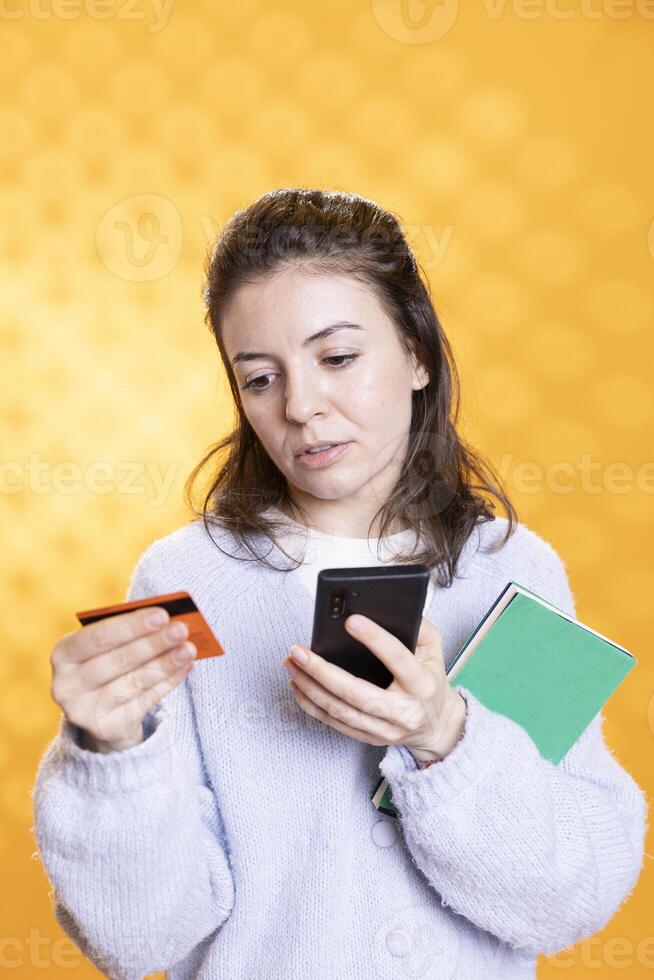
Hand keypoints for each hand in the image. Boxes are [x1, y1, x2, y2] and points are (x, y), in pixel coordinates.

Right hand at [49, 607, 197, 752]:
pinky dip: (168, 681)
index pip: (98, 637)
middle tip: (181, 629)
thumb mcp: (108, 645)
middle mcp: (67, 684)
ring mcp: (84, 710)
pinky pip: (144, 701)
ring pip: (133, 683)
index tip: (163, 615)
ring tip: (189, 649)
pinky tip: (185, 667)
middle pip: (117, 661)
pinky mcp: (106, 728)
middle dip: (153, 643)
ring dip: (165, 663)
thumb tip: (169, 620)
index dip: (132, 626)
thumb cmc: (108, 661)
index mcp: (63, 653)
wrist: (99, 710)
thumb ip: (130, 631)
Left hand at [283, 614, 466, 760]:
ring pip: (340, 711)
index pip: (397, 659)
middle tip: (298, 650)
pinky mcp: (370, 738)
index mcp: (423, 685)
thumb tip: (386, 609)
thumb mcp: (435, 650)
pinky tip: (297, 685)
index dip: (374, 639)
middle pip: (356, 693)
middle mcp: (404, 711)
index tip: (349, 620)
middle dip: (322, 671)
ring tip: (291, 663)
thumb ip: (419, 627)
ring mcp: (386, 729)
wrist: (437, 725)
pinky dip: (312, 704)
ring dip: (310, 687)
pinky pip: (334, 723)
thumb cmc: (430, 678)